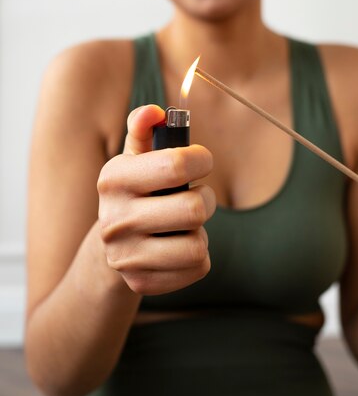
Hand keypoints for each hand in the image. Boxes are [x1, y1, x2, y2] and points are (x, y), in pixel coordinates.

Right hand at [97, 105, 215, 294]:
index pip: (176, 165)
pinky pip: (197, 267)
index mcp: (113, 179)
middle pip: (194, 209)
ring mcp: (126, 256)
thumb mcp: (135, 158)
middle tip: (196, 196)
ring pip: (197, 244)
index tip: (201, 162)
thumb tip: (153, 112)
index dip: (201, 159)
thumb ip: (144, 129)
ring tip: (185, 225)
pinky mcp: (141, 283)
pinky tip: (178, 246)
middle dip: (206, 199)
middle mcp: (114, 219)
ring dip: (200, 231)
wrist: (112, 246)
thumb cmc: (136, 191)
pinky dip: (198, 256)